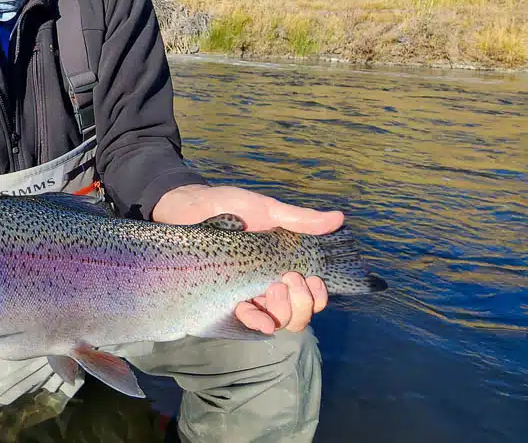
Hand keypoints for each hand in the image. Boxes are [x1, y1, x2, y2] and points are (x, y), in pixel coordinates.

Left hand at [151, 185, 341, 333]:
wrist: (188, 206)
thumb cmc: (228, 206)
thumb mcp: (266, 210)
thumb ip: (299, 219)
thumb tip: (338, 218)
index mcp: (281, 266)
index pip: (310, 295)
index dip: (318, 296)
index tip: (313, 280)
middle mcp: (267, 285)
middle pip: (297, 315)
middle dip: (303, 304)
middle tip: (291, 279)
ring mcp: (246, 294)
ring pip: (275, 321)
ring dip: (283, 311)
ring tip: (275, 287)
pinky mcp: (222, 298)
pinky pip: (244, 320)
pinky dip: (257, 322)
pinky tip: (262, 319)